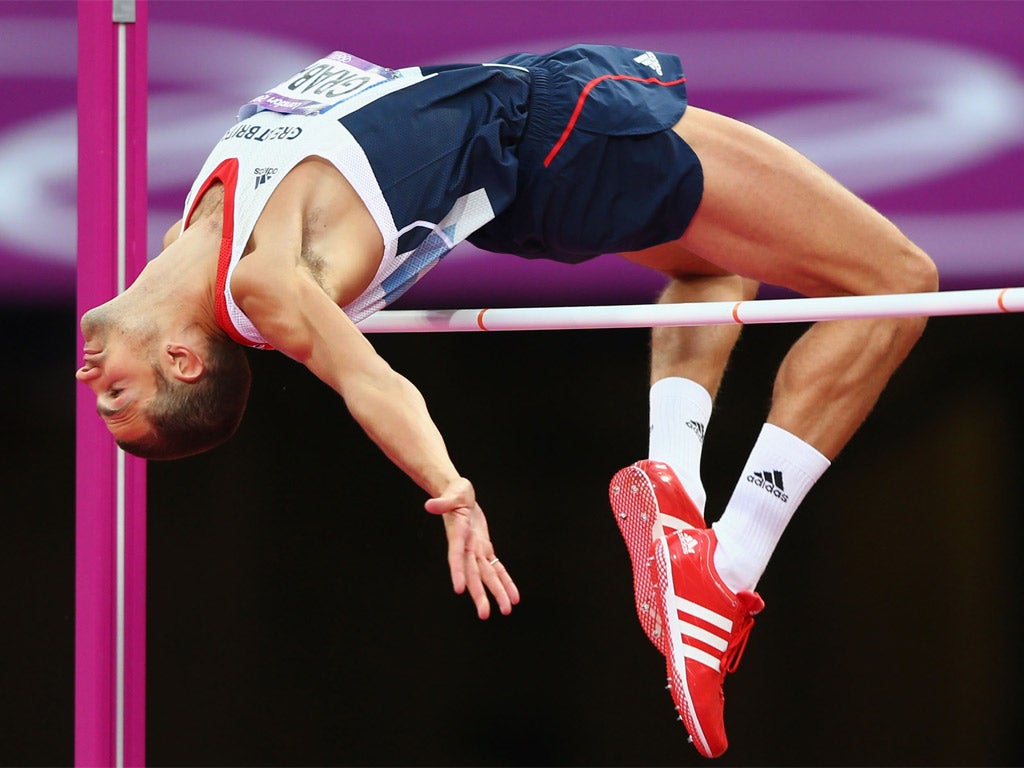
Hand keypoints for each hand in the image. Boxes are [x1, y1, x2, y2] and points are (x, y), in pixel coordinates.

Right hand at [424, 478, 519, 618]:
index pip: (456, 556)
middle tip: (485, 614)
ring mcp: (476, 550)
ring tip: (506, 611)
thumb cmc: (455, 492)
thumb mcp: (452, 493)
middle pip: (473, 573)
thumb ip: (442, 502)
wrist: (458, 494)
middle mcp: (466, 548)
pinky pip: (496, 567)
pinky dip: (505, 581)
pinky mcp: (484, 548)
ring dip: (497, 592)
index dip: (457, 571)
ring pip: (487, 575)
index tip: (459, 589)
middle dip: (480, 593)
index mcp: (458, 535)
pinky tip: (513, 597)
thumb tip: (429, 505)